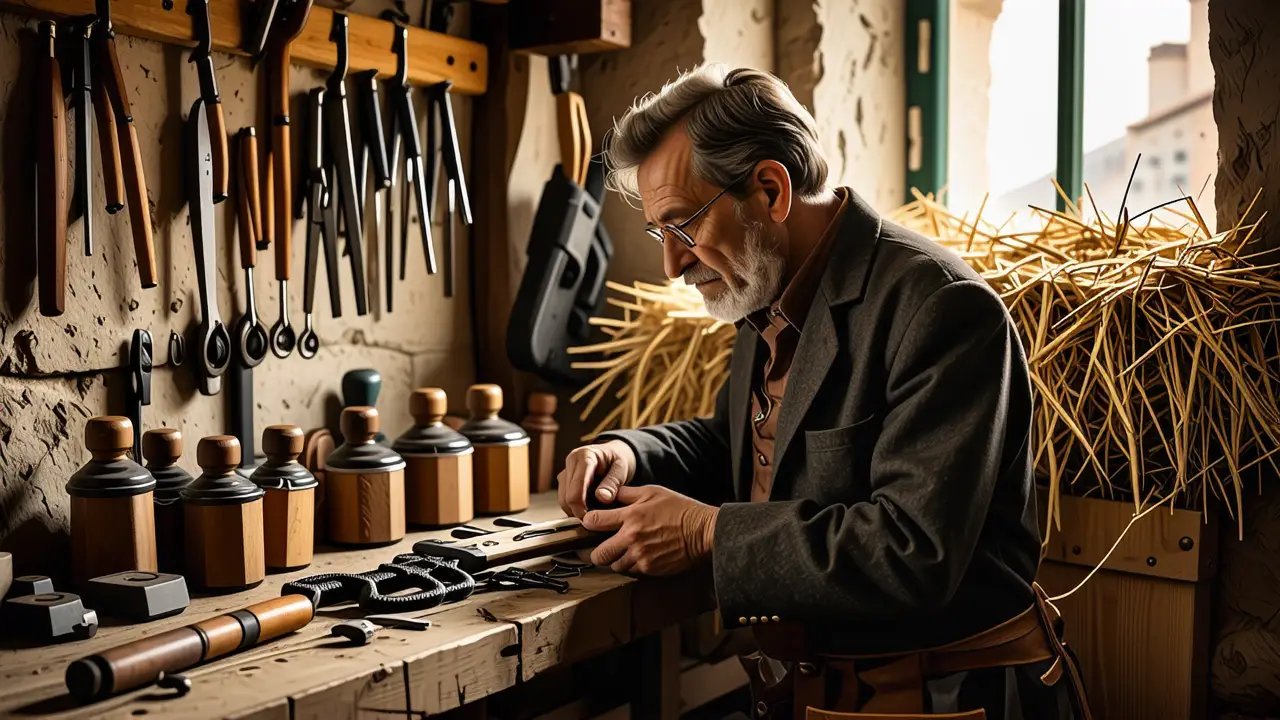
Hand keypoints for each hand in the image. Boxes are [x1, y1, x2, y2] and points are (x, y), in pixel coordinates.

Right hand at [557, 440, 636, 518]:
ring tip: (593, 514)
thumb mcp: (622, 469)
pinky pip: (565, 499)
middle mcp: (571, 461)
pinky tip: (588, 509)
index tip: (588, 519)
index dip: (579, 505)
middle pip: (566, 495)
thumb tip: (602, 498)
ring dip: (575, 510)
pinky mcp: (564, 480)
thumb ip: (613, 483)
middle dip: (577, 511)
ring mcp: (566, 471)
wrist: (614, 454)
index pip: (576, 484)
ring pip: (563, 499)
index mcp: (585, 455)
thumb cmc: (618, 460)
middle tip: (594, 521)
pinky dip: (574, 507)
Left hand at [582, 485, 717, 575]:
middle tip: (601, 548)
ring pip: (614, 565)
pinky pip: (631, 571)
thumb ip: (628, 493)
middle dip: (596, 552)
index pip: (593, 521)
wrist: (704, 532)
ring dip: (616, 560)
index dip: (588, 523)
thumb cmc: (680, 509)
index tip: (590, 524)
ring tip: (624, 552)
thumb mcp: (654, 492)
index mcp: (630, 516)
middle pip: (598, 554)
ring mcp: (640, 556)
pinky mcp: (650, 569)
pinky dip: (632, 566)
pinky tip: (640, 557)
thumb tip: (610, 493)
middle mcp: (632, 537)